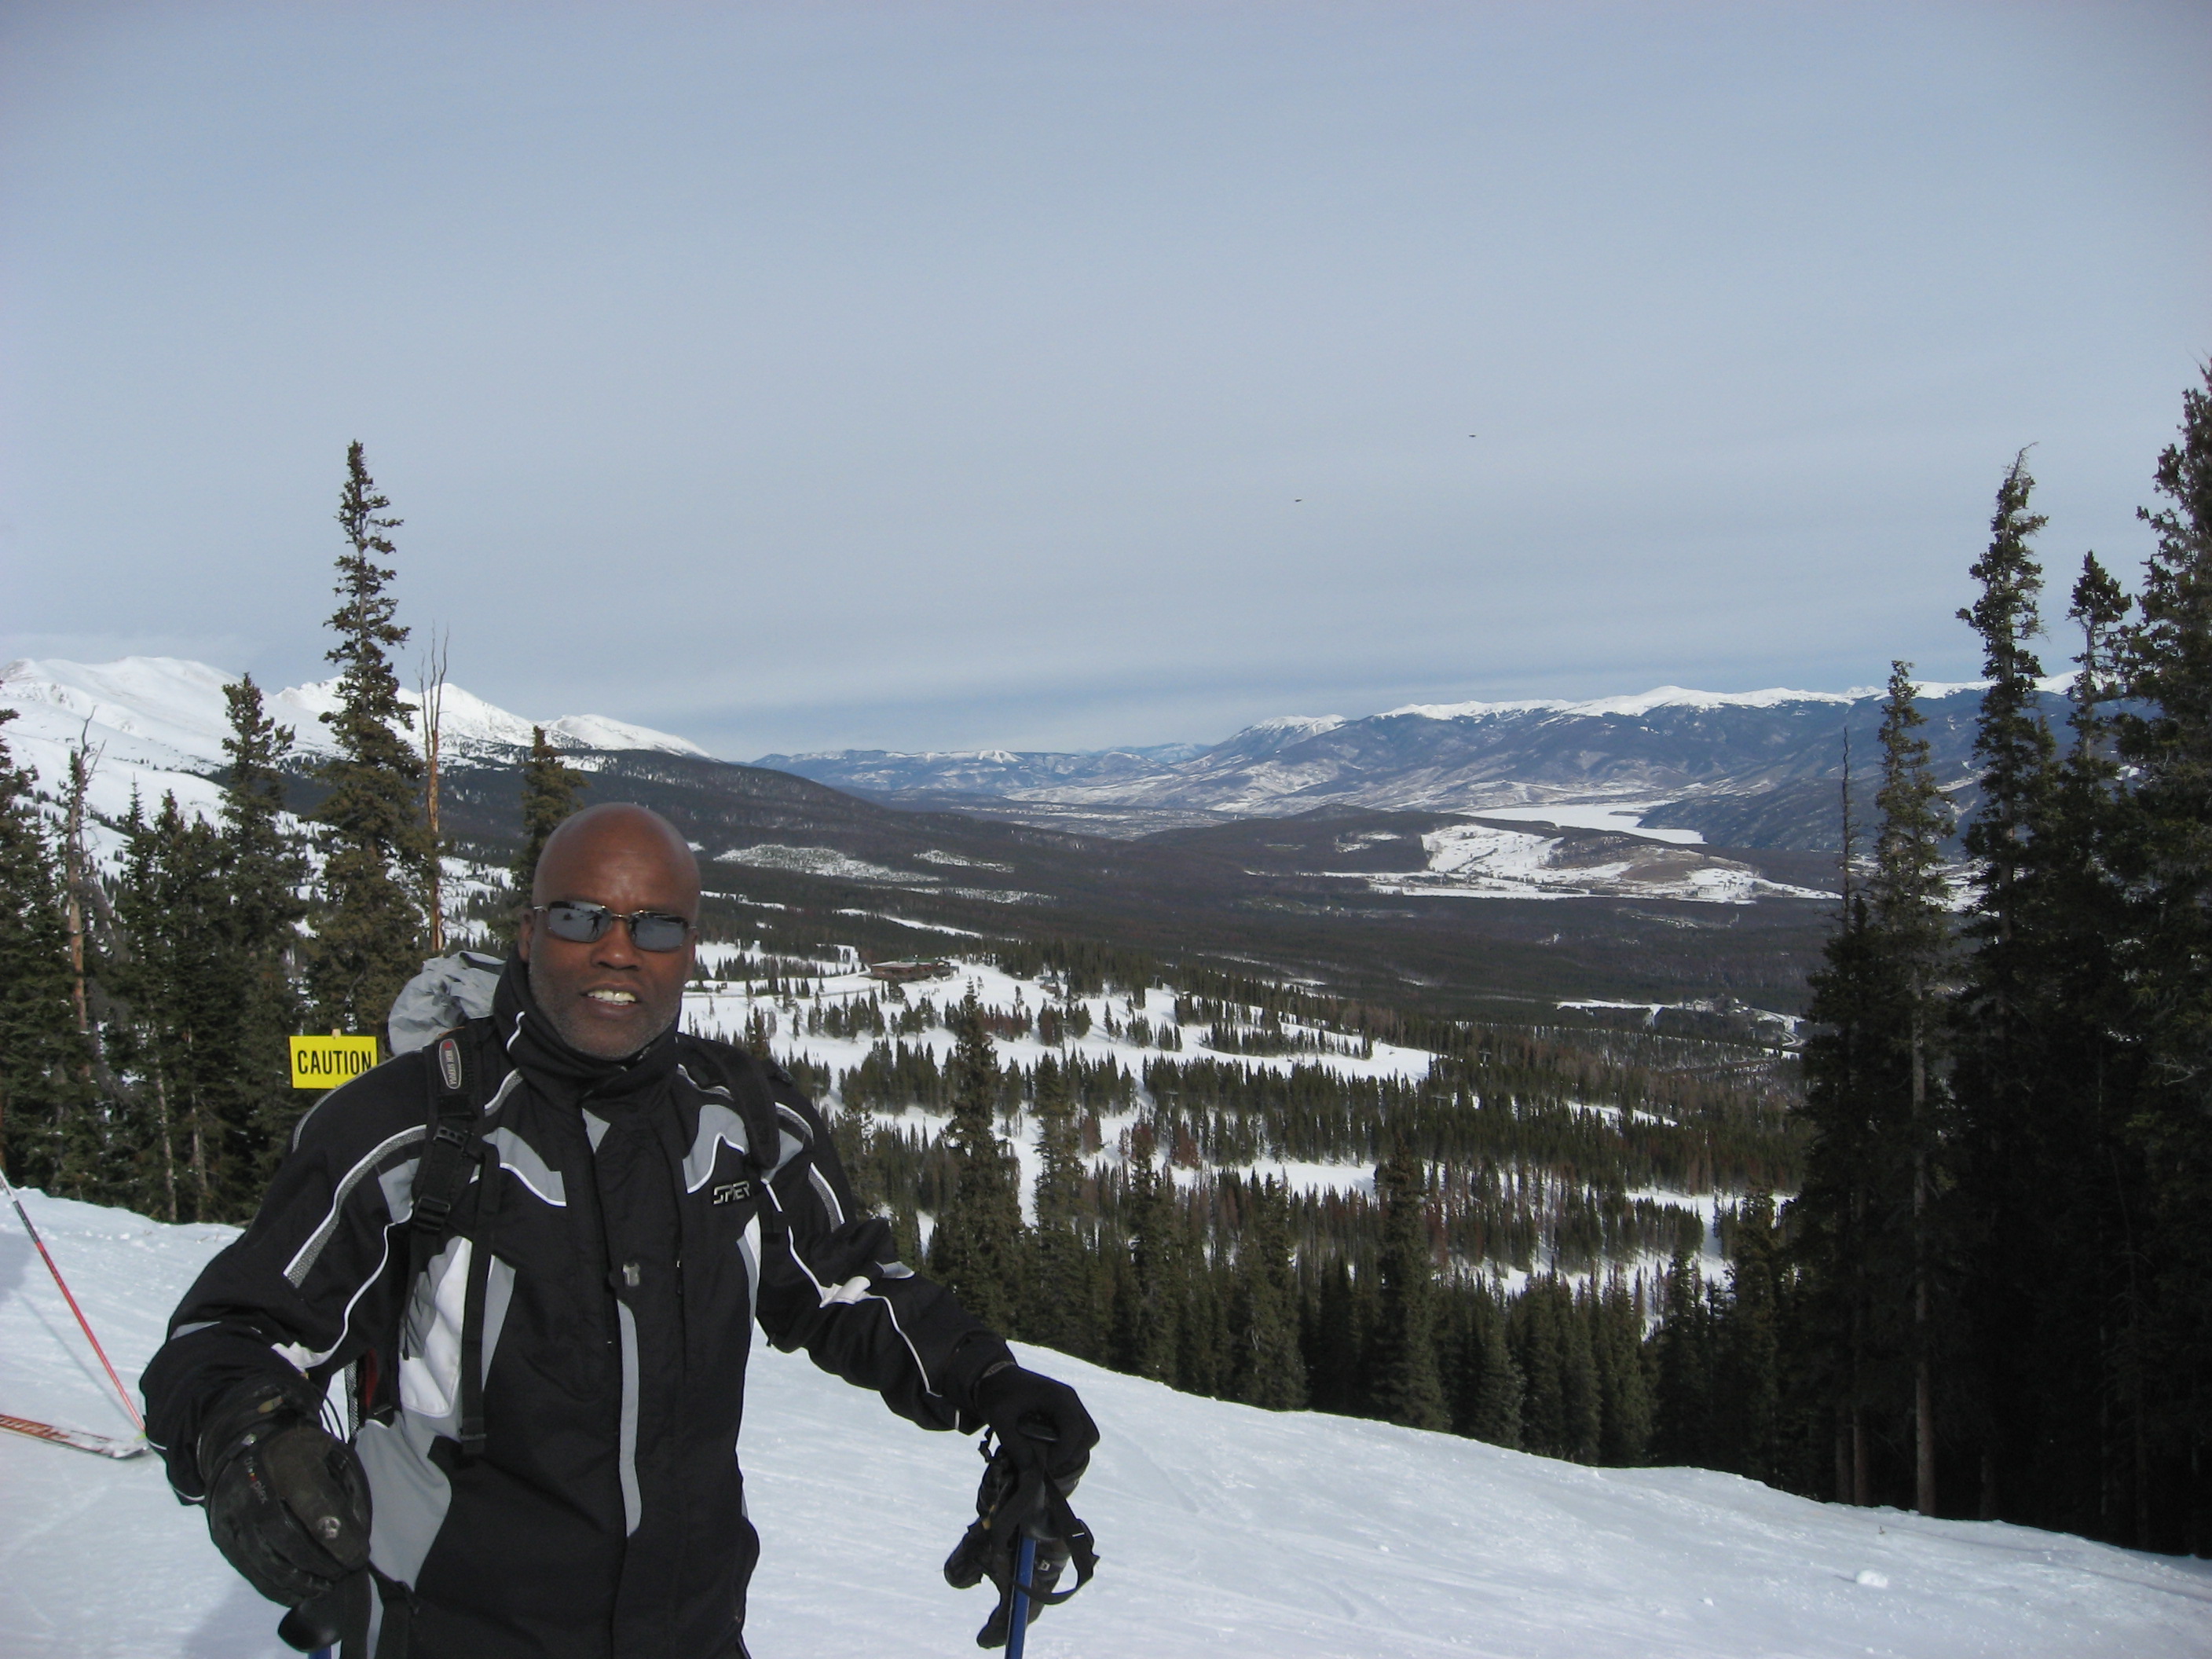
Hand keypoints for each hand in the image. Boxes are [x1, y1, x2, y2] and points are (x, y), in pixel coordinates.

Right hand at [198, 1381, 372, 1605]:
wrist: (244, 1439)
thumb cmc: (297, 1449)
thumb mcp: (330, 1453)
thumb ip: (348, 1488)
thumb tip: (359, 1531)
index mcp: (288, 1464)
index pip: (317, 1509)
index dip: (340, 1538)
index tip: (359, 1555)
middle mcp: (255, 1491)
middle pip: (289, 1540)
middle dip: (321, 1563)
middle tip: (344, 1573)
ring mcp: (233, 1515)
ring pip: (266, 1560)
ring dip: (299, 1581)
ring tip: (325, 1587)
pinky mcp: (222, 1533)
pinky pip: (248, 1568)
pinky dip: (274, 1586)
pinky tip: (297, 1592)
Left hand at [970, 1362, 1097, 1484]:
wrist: (995, 1376)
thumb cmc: (997, 1394)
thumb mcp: (999, 1419)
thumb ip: (1014, 1445)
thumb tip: (1031, 1469)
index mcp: (1058, 1397)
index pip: (1075, 1431)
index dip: (1063, 1453)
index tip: (1044, 1465)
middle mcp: (1070, 1399)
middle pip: (1090, 1435)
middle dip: (1073, 1455)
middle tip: (1050, 1465)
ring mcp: (1070, 1404)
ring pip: (1087, 1435)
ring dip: (1073, 1452)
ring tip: (1049, 1460)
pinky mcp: (1065, 1411)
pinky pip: (1078, 1434)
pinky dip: (1069, 1447)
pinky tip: (1049, 1451)